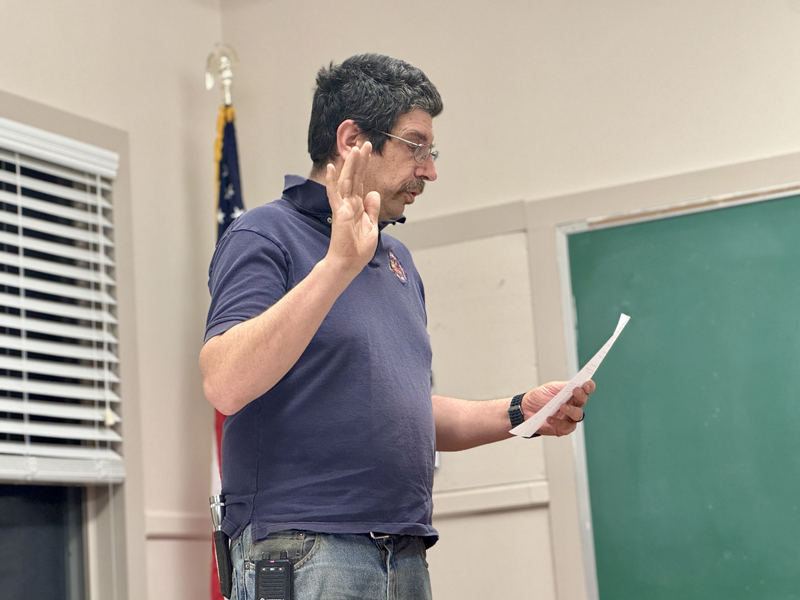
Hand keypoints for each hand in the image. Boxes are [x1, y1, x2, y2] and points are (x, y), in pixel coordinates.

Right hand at [325, 142, 380, 277]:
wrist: (348, 263)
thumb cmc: (358, 249)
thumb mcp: (372, 225)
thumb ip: (372, 209)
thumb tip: (373, 192)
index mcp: (358, 206)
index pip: (361, 181)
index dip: (364, 166)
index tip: (368, 151)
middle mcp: (349, 203)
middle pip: (355, 177)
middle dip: (360, 160)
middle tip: (366, 143)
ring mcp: (343, 207)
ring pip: (347, 181)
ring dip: (350, 165)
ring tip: (355, 149)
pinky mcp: (339, 213)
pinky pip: (334, 194)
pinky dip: (332, 181)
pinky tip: (331, 168)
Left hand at [522, 380, 594, 436]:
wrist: (526, 409)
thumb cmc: (539, 397)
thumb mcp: (551, 388)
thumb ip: (564, 386)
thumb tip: (576, 383)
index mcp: (572, 394)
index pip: (585, 389)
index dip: (588, 386)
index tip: (586, 384)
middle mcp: (573, 405)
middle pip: (583, 401)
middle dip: (581, 396)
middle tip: (575, 391)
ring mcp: (569, 417)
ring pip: (578, 415)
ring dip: (571, 410)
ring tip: (562, 406)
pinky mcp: (563, 428)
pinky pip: (566, 427)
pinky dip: (558, 422)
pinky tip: (550, 418)